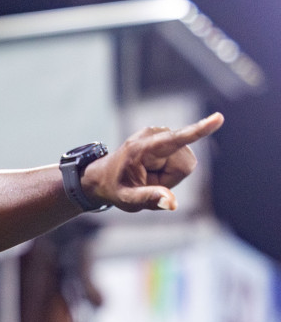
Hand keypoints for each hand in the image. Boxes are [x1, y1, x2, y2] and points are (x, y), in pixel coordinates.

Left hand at [82, 113, 222, 211]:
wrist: (103, 176)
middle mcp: (154, 134)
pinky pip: (183, 159)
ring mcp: (161, 133)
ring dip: (171, 174)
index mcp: (143, 148)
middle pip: (185, 164)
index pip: (176, 139)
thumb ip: (149, 199)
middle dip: (172, 178)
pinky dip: (171, 169)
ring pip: (186, 163)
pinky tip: (154, 168)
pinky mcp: (166, 136)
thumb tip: (172, 203)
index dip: (198, 131)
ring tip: (150, 175)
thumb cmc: (115, 188)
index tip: (218, 118)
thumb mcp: (127, 199)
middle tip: (148, 181)